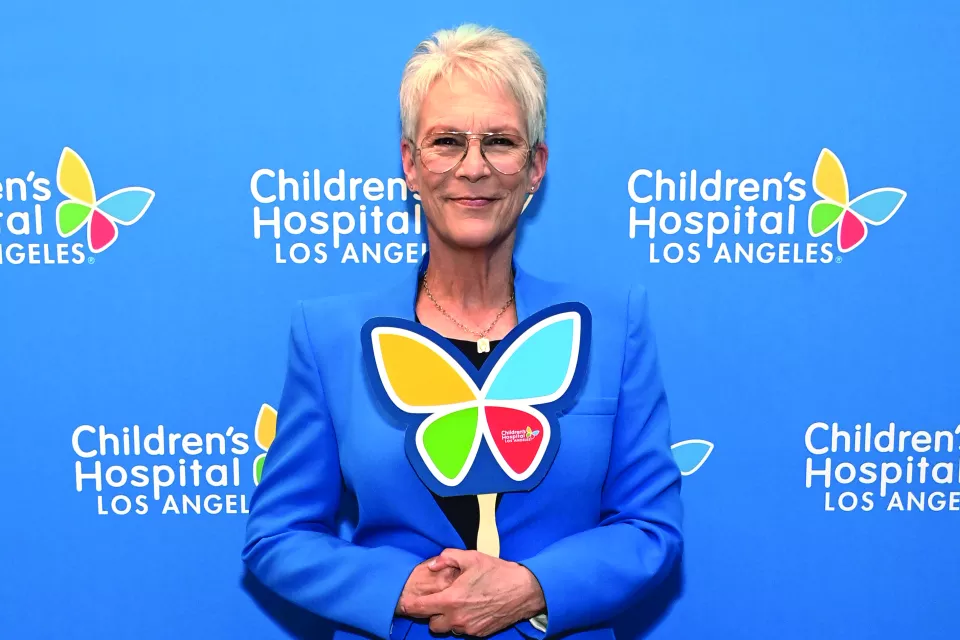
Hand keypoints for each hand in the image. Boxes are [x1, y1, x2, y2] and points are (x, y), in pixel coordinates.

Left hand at [403, 549, 545, 636]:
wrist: (524, 590)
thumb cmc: (497, 572)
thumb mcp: (471, 557)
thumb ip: (447, 558)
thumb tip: (432, 564)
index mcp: (450, 600)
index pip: (419, 609)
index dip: (410, 606)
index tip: (406, 603)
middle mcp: (457, 618)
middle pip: (432, 624)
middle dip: (432, 614)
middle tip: (440, 600)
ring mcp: (469, 628)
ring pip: (448, 629)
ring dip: (448, 619)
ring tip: (458, 603)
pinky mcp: (480, 633)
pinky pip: (464, 631)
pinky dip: (463, 622)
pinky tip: (472, 608)